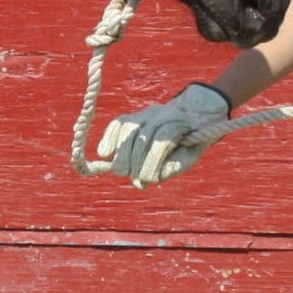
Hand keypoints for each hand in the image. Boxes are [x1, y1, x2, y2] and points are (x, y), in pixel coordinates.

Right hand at [96, 82, 230, 187]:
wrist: (188, 121)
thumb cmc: (186, 145)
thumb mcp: (186, 158)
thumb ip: (171, 167)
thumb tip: (145, 179)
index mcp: (181, 122)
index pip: (162, 139)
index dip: (152, 162)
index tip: (147, 180)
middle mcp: (162, 112)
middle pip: (142, 135)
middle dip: (135, 160)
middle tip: (132, 177)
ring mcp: (145, 113)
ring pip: (128, 128)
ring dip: (122, 153)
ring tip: (121, 171)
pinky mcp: (131, 116)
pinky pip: (116, 124)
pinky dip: (108, 139)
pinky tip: (104, 154)